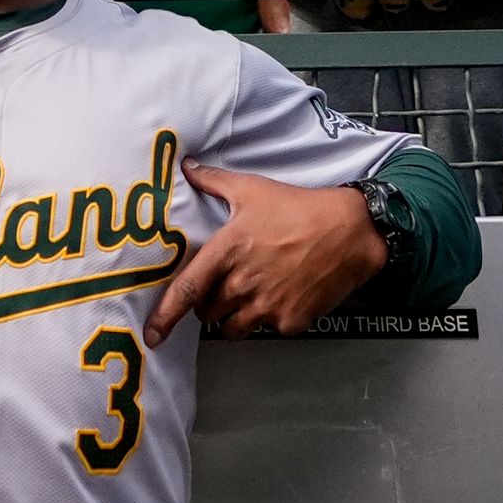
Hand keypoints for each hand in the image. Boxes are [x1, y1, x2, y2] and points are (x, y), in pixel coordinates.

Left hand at [146, 162, 387, 341]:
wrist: (351, 231)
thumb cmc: (300, 207)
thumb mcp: (253, 188)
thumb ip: (213, 181)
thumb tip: (187, 166)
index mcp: (227, 251)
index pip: (187, 290)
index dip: (165, 316)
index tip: (151, 335)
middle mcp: (243, 282)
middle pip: (209, 312)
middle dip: (211, 304)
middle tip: (227, 285)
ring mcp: (267, 305)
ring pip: (234, 328)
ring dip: (235, 317)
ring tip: (251, 295)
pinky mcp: (289, 321)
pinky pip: (267, 329)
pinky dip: (269, 318)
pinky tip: (282, 294)